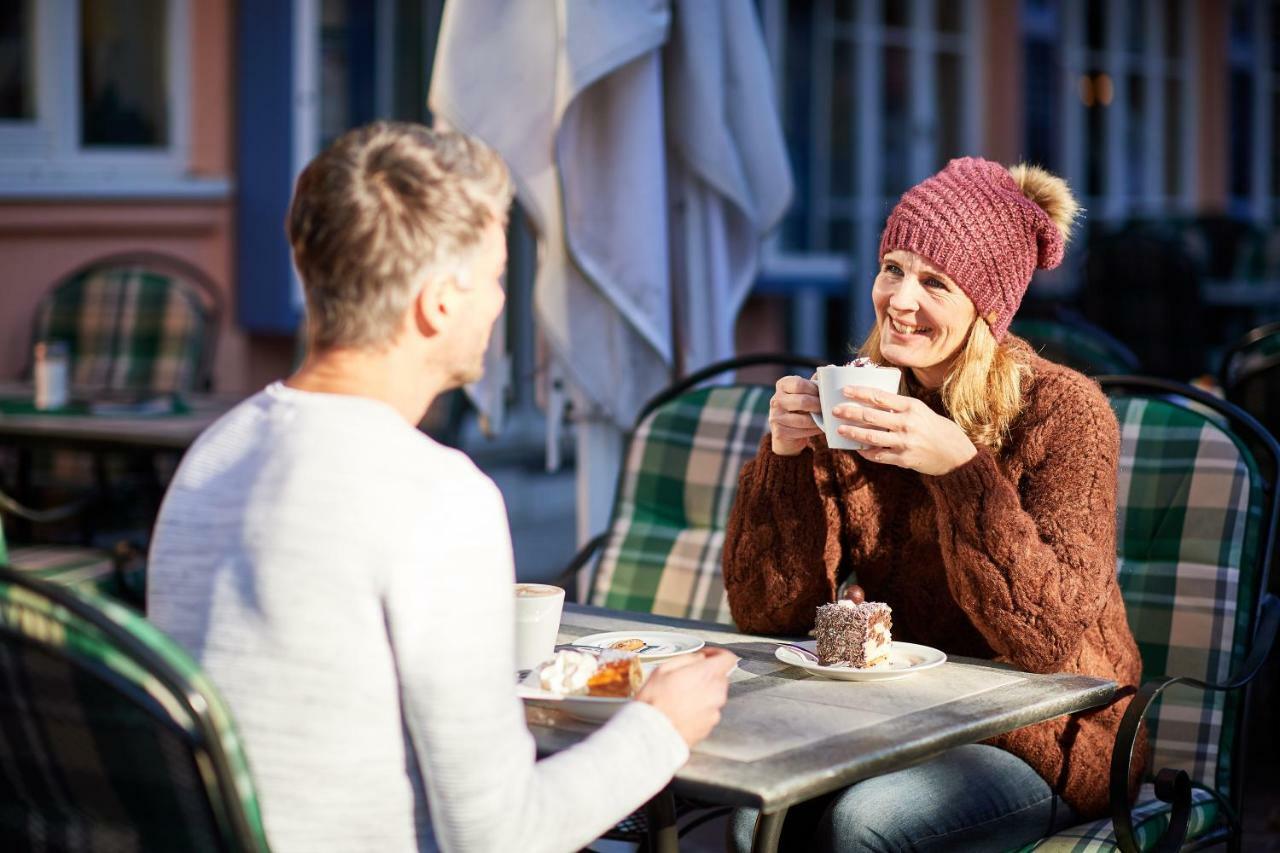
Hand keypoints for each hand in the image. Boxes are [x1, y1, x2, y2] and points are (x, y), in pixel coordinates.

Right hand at [636, 647, 737, 747]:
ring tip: (680, 698)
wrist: (651, 734)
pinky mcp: (709, 727)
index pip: (728, 658)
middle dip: (706, 675)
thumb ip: (687, 659)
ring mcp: (714, 712)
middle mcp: (716, 693)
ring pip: (714, 696)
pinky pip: (708, 713)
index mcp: (706, 675)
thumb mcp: (663, 669)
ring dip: (702, 693)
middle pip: (720, 677)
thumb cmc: (654, 702)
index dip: (717, 653)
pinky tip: (681, 712)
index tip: (706, 656)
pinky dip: (699, 710)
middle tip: (686, 678)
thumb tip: (697, 659)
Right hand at [768, 375, 822, 455]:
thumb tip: (830, 368)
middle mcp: (776, 399)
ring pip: (803, 419)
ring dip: (818, 421)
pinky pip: (801, 432)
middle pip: (802, 401)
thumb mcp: (807, 393)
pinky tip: (818, 428)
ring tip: (825, 419)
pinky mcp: (778, 432)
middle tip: (828, 409)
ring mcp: (775, 416)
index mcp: (782, 385)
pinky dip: (813, 431)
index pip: (799, 384)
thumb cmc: (801, 409)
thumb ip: (816, 382)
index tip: (823, 395)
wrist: (788, 434)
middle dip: (818, 406)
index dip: (814, 389)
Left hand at [831, 386, 977, 475]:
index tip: (845, 390)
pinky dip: (866, 452)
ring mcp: (905, 442)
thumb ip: (899, 407)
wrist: (956, 454)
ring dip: (853, 433)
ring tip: (840, 429)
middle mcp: (907, 423)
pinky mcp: (904, 459)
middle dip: (850, 412)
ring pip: (872, 437)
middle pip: (871, 416)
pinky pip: (879, 455)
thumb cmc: (935, 429)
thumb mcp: (921, 411)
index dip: (860, 392)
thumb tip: (872, 400)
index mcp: (911, 407)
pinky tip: (857, 448)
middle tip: (834, 410)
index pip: (880, 396)